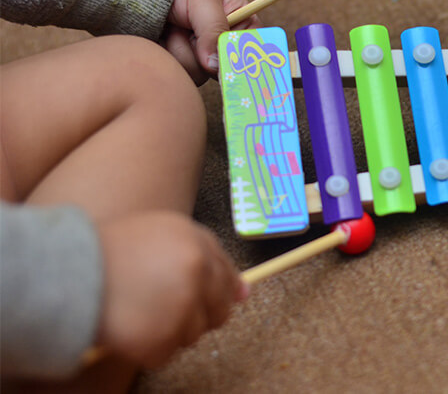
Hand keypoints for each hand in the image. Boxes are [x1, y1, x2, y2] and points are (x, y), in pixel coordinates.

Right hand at [94, 211, 247, 367]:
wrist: (62, 273)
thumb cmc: (103, 252)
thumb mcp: (155, 234)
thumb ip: (199, 256)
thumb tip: (244, 293)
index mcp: (194, 240)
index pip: (224, 271)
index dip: (225, 288)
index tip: (230, 299)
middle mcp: (195, 270)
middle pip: (218, 309)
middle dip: (198, 315)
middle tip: (165, 311)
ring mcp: (181, 304)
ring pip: (193, 334)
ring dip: (169, 332)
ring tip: (137, 312)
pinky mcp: (162, 335)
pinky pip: (165, 354)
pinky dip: (147, 349)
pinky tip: (127, 328)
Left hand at [163, 0, 261, 84]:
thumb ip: (213, 30)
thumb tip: (215, 65)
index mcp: (242, 25)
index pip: (252, 51)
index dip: (240, 60)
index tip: (222, 60)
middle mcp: (225, 45)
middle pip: (225, 70)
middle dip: (202, 53)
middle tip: (188, 31)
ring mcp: (203, 56)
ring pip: (200, 74)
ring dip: (181, 51)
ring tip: (173, 28)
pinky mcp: (183, 63)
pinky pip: (181, 74)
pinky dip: (168, 56)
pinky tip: (164, 37)